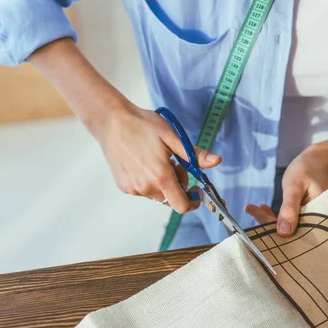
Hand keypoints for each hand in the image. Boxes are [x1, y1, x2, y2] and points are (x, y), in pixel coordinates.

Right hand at [27, 39, 221, 213]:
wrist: (111, 121)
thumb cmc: (142, 125)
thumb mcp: (173, 137)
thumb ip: (195, 154)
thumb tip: (217, 161)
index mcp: (160, 176)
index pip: (181, 205)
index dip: (192, 201)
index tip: (196, 191)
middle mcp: (145, 187)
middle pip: (171, 199)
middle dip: (178, 186)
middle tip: (174, 163)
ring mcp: (133, 189)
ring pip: (157, 195)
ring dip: (163, 183)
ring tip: (157, 160)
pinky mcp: (124, 186)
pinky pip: (143, 190)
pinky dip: (149, 181)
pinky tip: (144, 163)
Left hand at [245, 144, 327, 235]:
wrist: (316, 160)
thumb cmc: (307, 170)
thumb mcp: (295, 187)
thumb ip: (290, 208)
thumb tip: (283, 233)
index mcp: (318, 218)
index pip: (296, 232)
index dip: (276, 233)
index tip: (258, 228)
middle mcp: (314, 221)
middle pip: (288, 230)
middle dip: (267, 222)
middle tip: (249, 209)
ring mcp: (306, 218)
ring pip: (284, 224)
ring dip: (267, 217)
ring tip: (249, 207)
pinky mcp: (300, 213)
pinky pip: (285, 217)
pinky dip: (273, 213)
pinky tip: (262, 207)